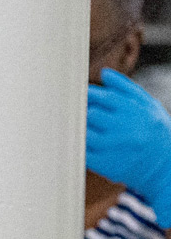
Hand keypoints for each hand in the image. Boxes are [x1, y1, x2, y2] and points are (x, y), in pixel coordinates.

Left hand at [87, 68, 170, 217]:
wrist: (165, 165)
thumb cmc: (153, 129)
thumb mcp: (148, 105)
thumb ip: (125, 88)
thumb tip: (103, 72)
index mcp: (134, 111)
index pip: (103, 97)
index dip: (87, 95)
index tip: (79, 95)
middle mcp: (125, 129)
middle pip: (91, 114)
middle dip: (82, 112)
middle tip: (75, 111)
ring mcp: (115, 148)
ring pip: (83, 133)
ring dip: (77, 128)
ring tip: (76, 126)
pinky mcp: (105, 165)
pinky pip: (81, 152)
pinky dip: (75, 145)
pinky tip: (76, 140)